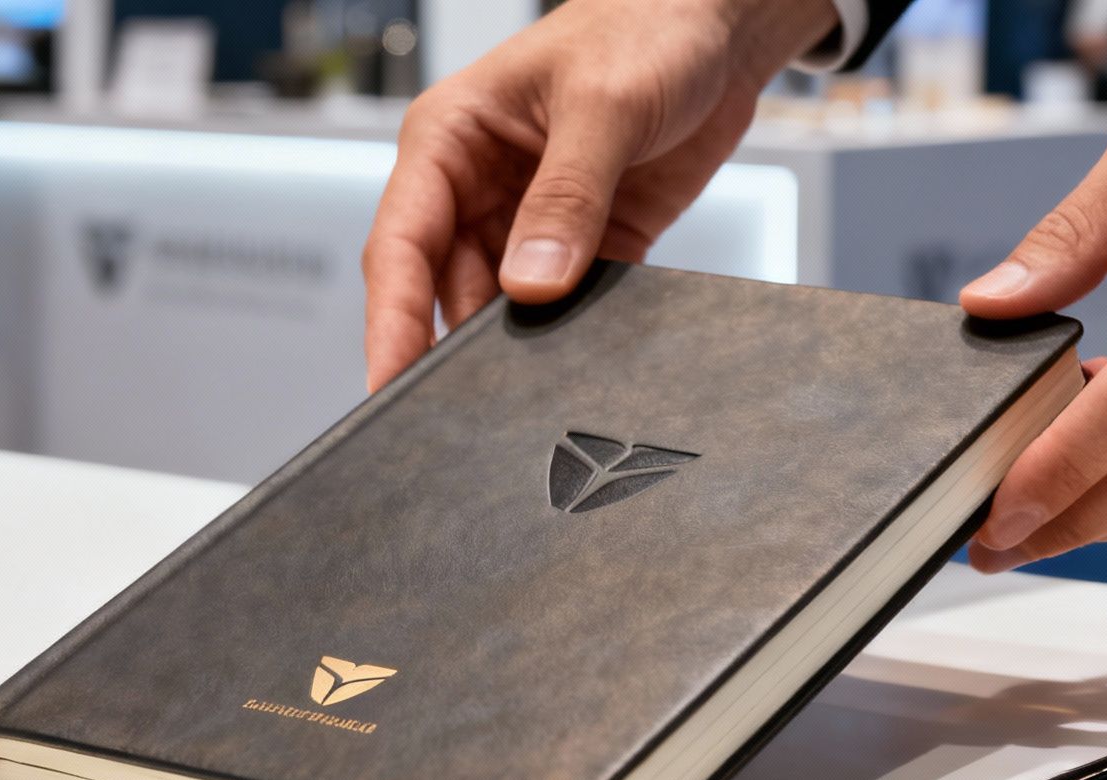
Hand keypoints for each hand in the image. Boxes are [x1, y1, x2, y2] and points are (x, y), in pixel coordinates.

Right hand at [361, 0, 835, 389]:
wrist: (718, 27)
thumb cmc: (644, 27)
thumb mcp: (601, 106)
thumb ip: (567, 197)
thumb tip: (532, 286)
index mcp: (450, 140)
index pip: (400, 245)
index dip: (390, 322)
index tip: (388, 385)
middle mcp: (478, 187)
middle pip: (444, 291)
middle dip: (451, 350)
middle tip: (466, 413)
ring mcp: (531, 222)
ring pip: (503, 310)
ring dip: (518, 348)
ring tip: (532, 392)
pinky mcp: (587, 246)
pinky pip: (567, 309)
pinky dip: (574, 337)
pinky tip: (584, 360)